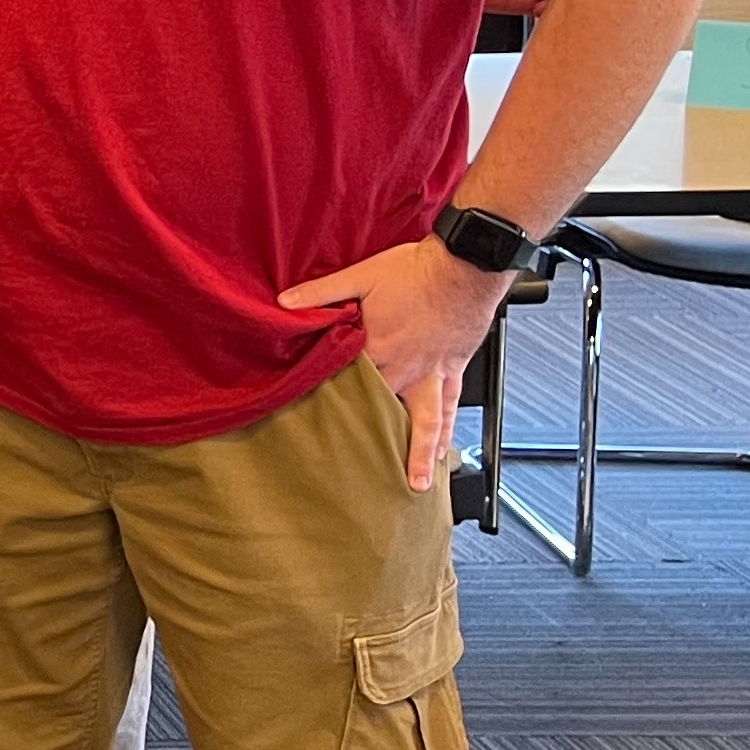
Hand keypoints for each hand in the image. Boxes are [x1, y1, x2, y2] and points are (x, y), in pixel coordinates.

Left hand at [278, 236, 511, 492]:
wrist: (465, 266)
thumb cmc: (415, 271)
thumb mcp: (361, 276)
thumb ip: (322, 292)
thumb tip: (285, 301)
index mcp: (379, 349)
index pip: (348, 383)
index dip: (331, 403)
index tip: (315, 428)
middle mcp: (406, 369)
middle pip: (383, 411)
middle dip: (374, 442)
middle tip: (365, 476)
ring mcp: (432, 373)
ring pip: (426, 422)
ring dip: (420, 453)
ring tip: (417, 484)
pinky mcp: (453, 370)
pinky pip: (452, 407)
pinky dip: (448, 431)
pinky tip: (445, 449)